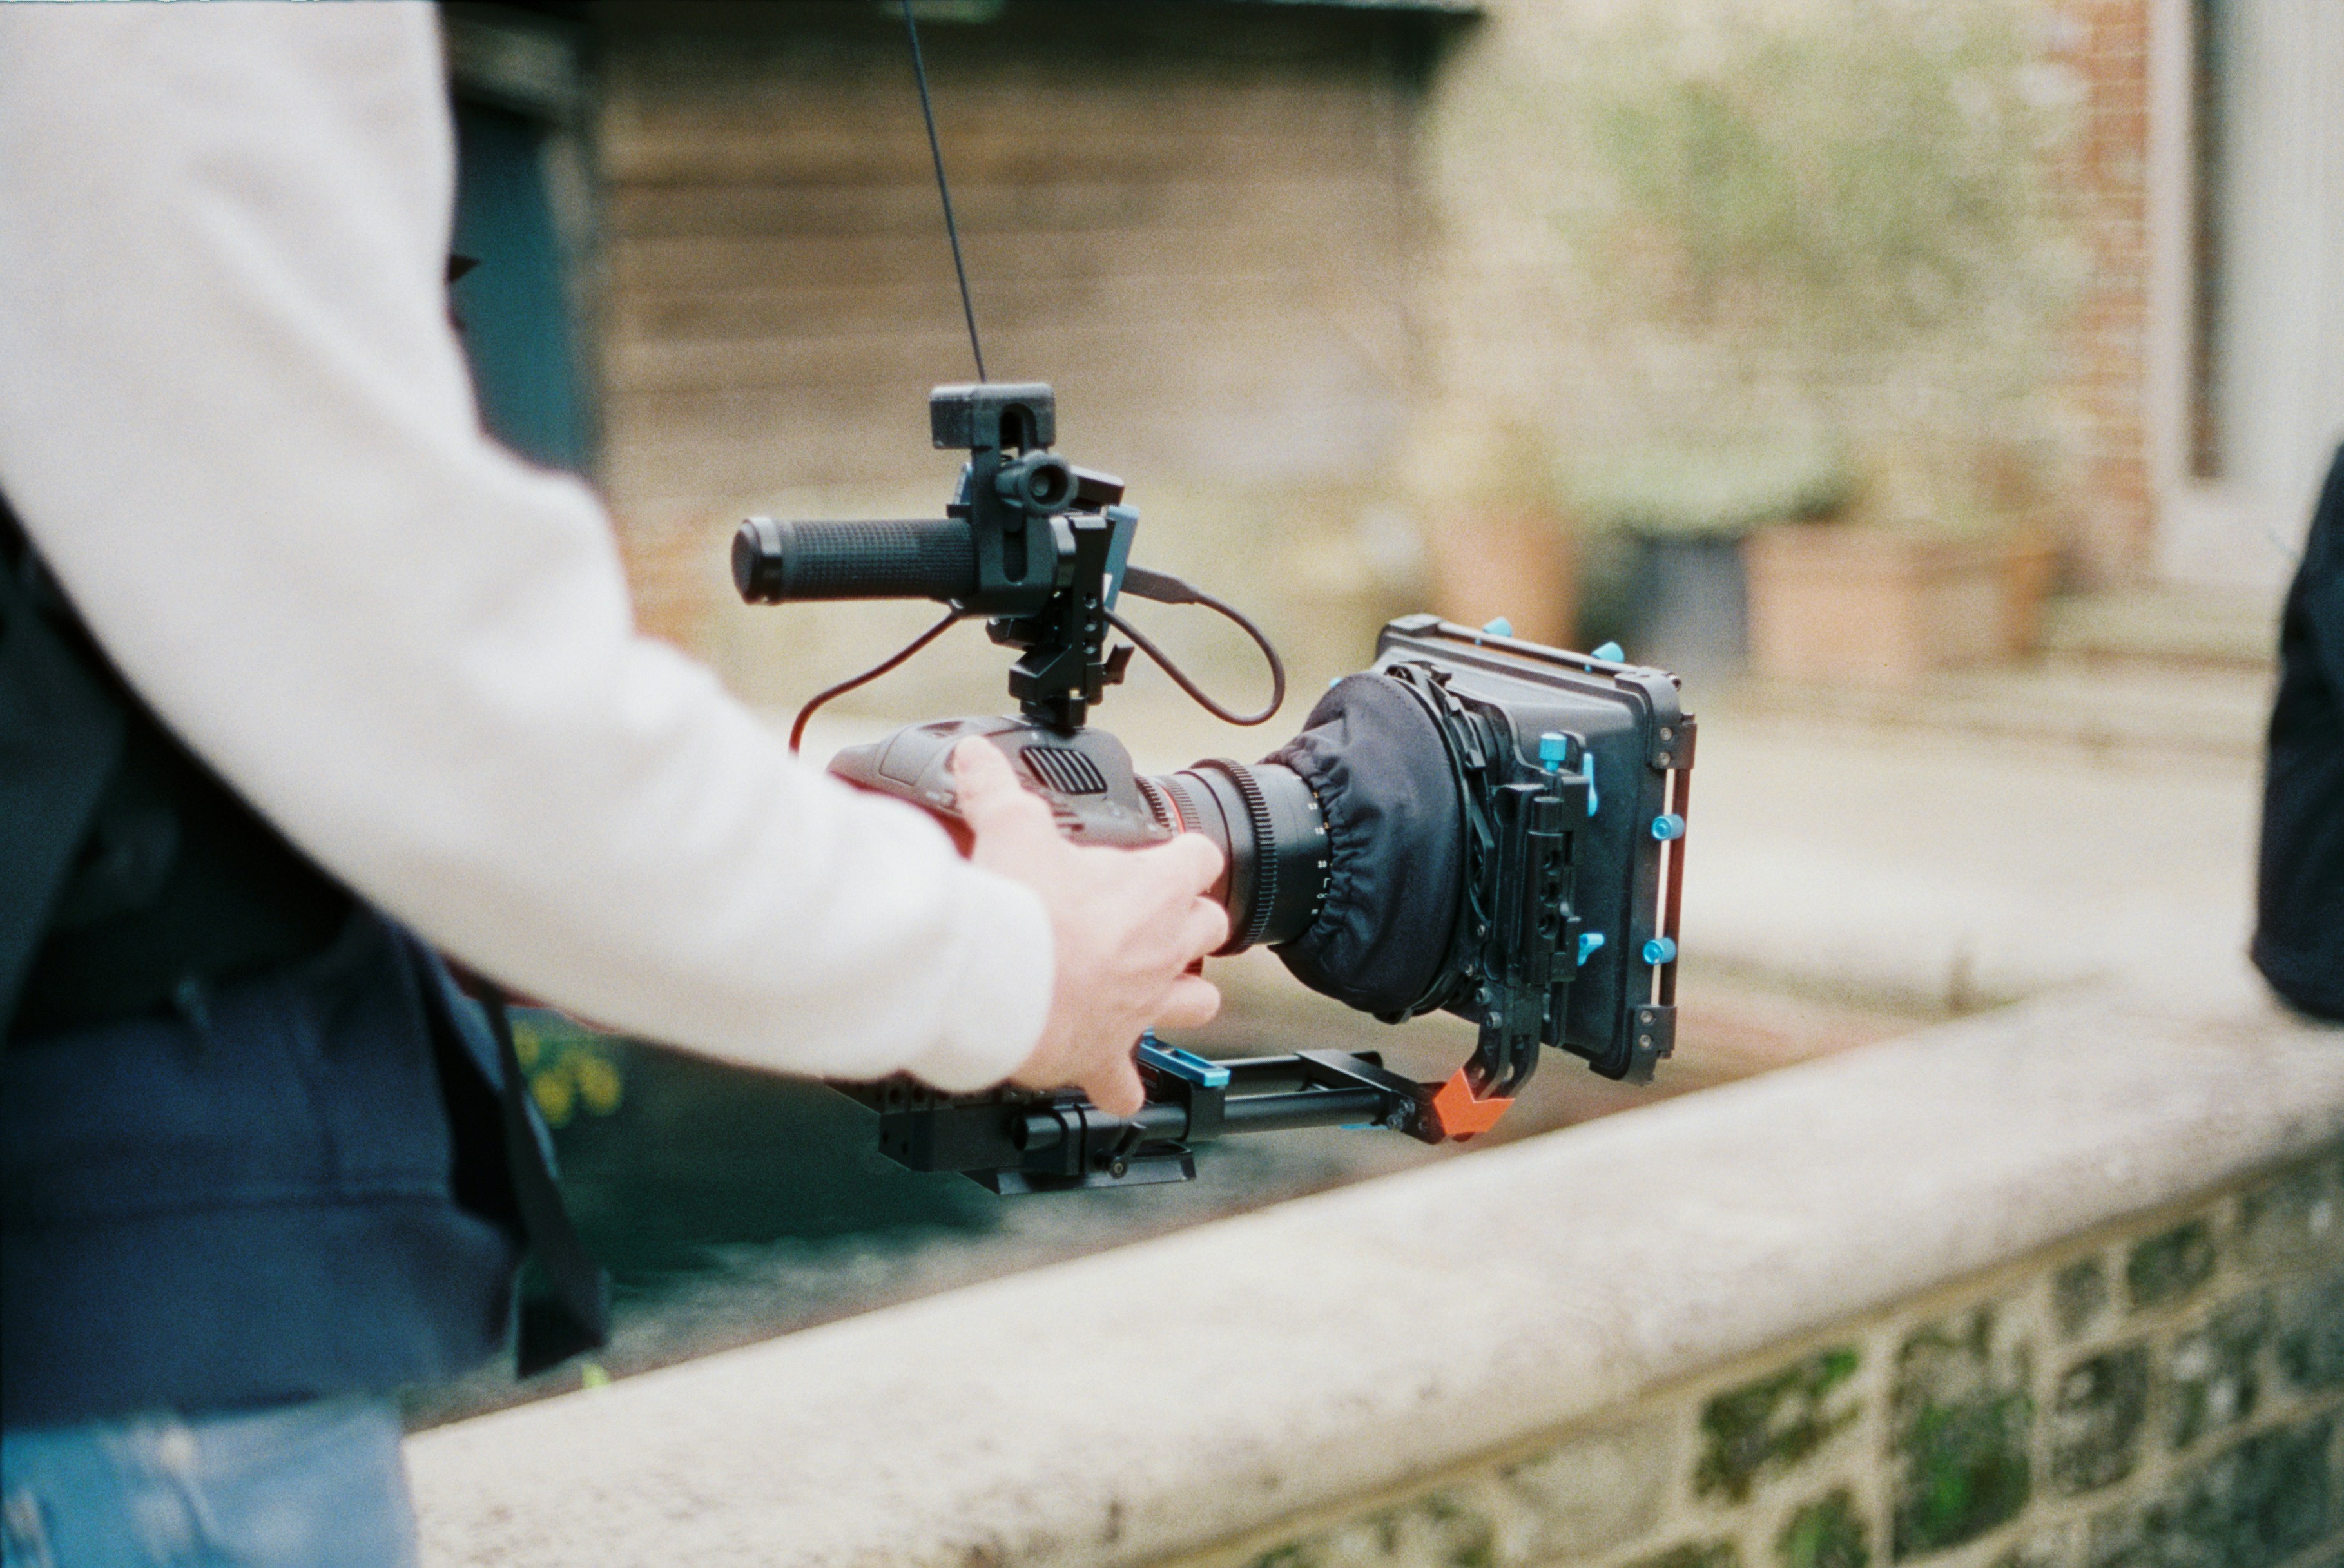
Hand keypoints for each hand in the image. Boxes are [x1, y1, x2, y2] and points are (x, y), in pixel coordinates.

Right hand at [952, 738, 1226, 1116]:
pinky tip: (1110, 1083)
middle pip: (1210, 928)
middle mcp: (1162, 948)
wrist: (1001, 983)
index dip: (1184, 854)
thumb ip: (996, 789)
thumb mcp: (1009, 827)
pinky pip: (1127, 1083)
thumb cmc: (1020, 908)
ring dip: (1180, 997)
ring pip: (1197, 1002)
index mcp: (1153, 888)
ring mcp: (1143, 1004)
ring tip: (1152, 992)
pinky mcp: (1109, 1053)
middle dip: (1189, 923)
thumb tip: (976, 756)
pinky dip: (1120, 1085)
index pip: (1199, 856)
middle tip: (1152, 919)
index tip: (1169, 854)